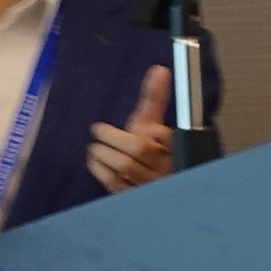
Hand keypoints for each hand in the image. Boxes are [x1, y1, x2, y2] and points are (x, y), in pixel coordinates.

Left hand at [89, 64, 177, 192]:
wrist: (150, 180)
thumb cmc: (150, 148)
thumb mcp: (152, 122)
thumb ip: (155, 98)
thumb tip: (160, 70)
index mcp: (175, 147)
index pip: (165, 135)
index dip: (154, 132)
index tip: (146, 128)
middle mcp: (166, 168)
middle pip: (140, 150)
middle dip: (114, 138)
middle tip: (99, 131)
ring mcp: (152, 186)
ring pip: (126, 167)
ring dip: (105, 154)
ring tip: (95, 147)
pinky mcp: (136, 200)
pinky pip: (117, 185)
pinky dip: (101, 171)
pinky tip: (95, 162)